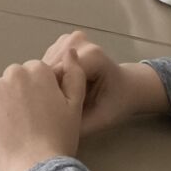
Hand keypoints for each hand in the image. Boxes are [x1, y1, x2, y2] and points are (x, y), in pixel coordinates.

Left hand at [0, 58, 85, 170]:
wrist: (36, 168)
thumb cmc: (59, 138)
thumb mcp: (75, 106)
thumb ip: (74, 75)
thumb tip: (70, 52)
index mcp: (37, 70)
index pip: (36, 74)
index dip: (42, 94)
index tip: (45, 113)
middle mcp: (13, 74)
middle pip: (16, 80)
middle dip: (22, 95)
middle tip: (33, 122)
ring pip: (0, 93)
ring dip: (6, 105)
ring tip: (19, 129)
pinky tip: (5, 132)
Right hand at [42, 32, 168, 139]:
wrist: (126, 88)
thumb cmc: (116, 104)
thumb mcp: (100, 120)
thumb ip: (77, 125)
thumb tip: (50, 132)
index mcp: (92, 56)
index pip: (57, 73)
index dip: (50, 96)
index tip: (49, 114)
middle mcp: (79, 41)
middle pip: (48, 67)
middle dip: (47, 90)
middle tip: (51, 110)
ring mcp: (71, 39)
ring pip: (44, 64)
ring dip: (46, 84)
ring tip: (58, 100)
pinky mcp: (64, 41)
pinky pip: (47, 61)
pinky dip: (48, 77)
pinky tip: (58, 88)